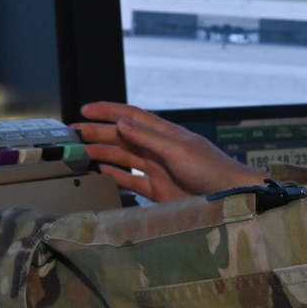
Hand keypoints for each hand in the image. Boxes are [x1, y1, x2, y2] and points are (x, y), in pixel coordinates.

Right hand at [73, 102, 259, 201]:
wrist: (232, 198)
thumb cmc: (212, 170)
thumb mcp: (179, 150)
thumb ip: (149, 138)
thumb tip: (121, 123)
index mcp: (164, 133)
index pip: (130, 116)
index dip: (108, 111)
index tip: (85, 110)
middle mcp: (158, 149)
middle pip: (122, 137)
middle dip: (98, 132)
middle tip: (74, 133)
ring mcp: (157, 169)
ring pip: (123, 158)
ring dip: (103, 153)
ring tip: (81, 152)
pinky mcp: (158, 191)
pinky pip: (131, 181)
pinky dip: (115, 177)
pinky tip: (101, 173)